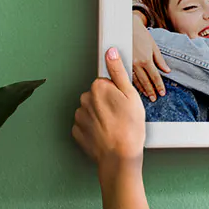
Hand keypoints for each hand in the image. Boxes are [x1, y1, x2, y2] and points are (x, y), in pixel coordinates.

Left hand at [73, 48, 145, 168]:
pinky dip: (94, 128)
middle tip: (121, 115)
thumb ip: (118, 71)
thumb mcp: (131, 95)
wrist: (120, 157)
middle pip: (97, 96)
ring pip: (91, 111)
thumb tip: (110, 52)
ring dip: (101, 116)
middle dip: (107, 103)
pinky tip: (106, 134)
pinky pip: (86, 125)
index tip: (123, 103)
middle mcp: (85, 100)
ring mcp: (79, 117)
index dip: (117, 92)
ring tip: (115, 127)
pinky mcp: (77, 132)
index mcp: (98, 88)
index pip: (105, 83)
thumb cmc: (129, 127)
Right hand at [132, 12, 170, 100]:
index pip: (155, 77)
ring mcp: (129, 64)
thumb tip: (167, 71)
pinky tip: (135, 88)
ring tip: (147, 96)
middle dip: (151, 91)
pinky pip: (129, 76)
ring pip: (136, 80)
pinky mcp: (123, 63)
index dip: (159, 86)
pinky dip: (133, 83)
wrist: (127, 26)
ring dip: (142, 89)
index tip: (162, 93)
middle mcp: (137, 64)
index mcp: (146, 60)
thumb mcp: (153, 46)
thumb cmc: (142, 34)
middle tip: (155, 99)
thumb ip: (160, 60)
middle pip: (145, 81)